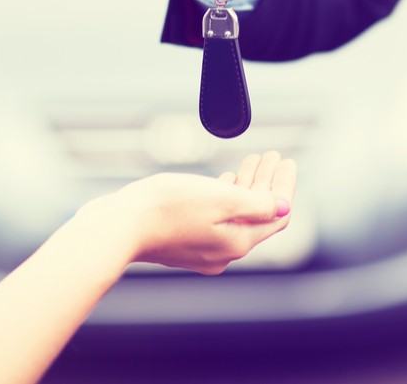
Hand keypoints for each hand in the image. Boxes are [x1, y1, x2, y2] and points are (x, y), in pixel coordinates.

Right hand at [90, 151, 295, 274]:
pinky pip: (216, 219)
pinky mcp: (183, 242)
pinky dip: (226, 197)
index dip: (284, 187)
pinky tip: (226, 180)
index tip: (286, 160)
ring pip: (236, 215)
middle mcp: (224, 252)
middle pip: (258, 215)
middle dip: (267, 183)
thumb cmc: (168, 207)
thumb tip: (283, 207)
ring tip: (254, 160)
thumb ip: (256, 203)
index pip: (276, 215)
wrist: (119, 226)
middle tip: (272, 155)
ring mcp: (202, 250)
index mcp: (238, 242)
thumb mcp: (221, 198)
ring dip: (248, 186)